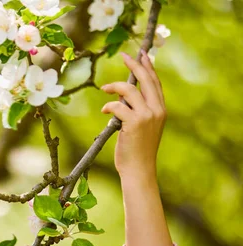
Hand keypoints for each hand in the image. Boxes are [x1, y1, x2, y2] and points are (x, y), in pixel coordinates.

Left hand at [100, 50, 166, 178]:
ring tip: (104, 88)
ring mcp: (147, 116)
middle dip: (134, 64)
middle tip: (124, 55)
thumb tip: (121, 96)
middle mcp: (157, 110)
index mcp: (161, 110)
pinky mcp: (135, 123)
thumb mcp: (140, 127)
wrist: (139, 170)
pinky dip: (109, 106)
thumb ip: (135, 110)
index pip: (155, 83)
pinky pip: (118, 106)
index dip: (148, 67)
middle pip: (146, 80)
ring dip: (114, 86)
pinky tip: (104, 111)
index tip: (141, 55)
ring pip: (129, 90)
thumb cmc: (136, 150)